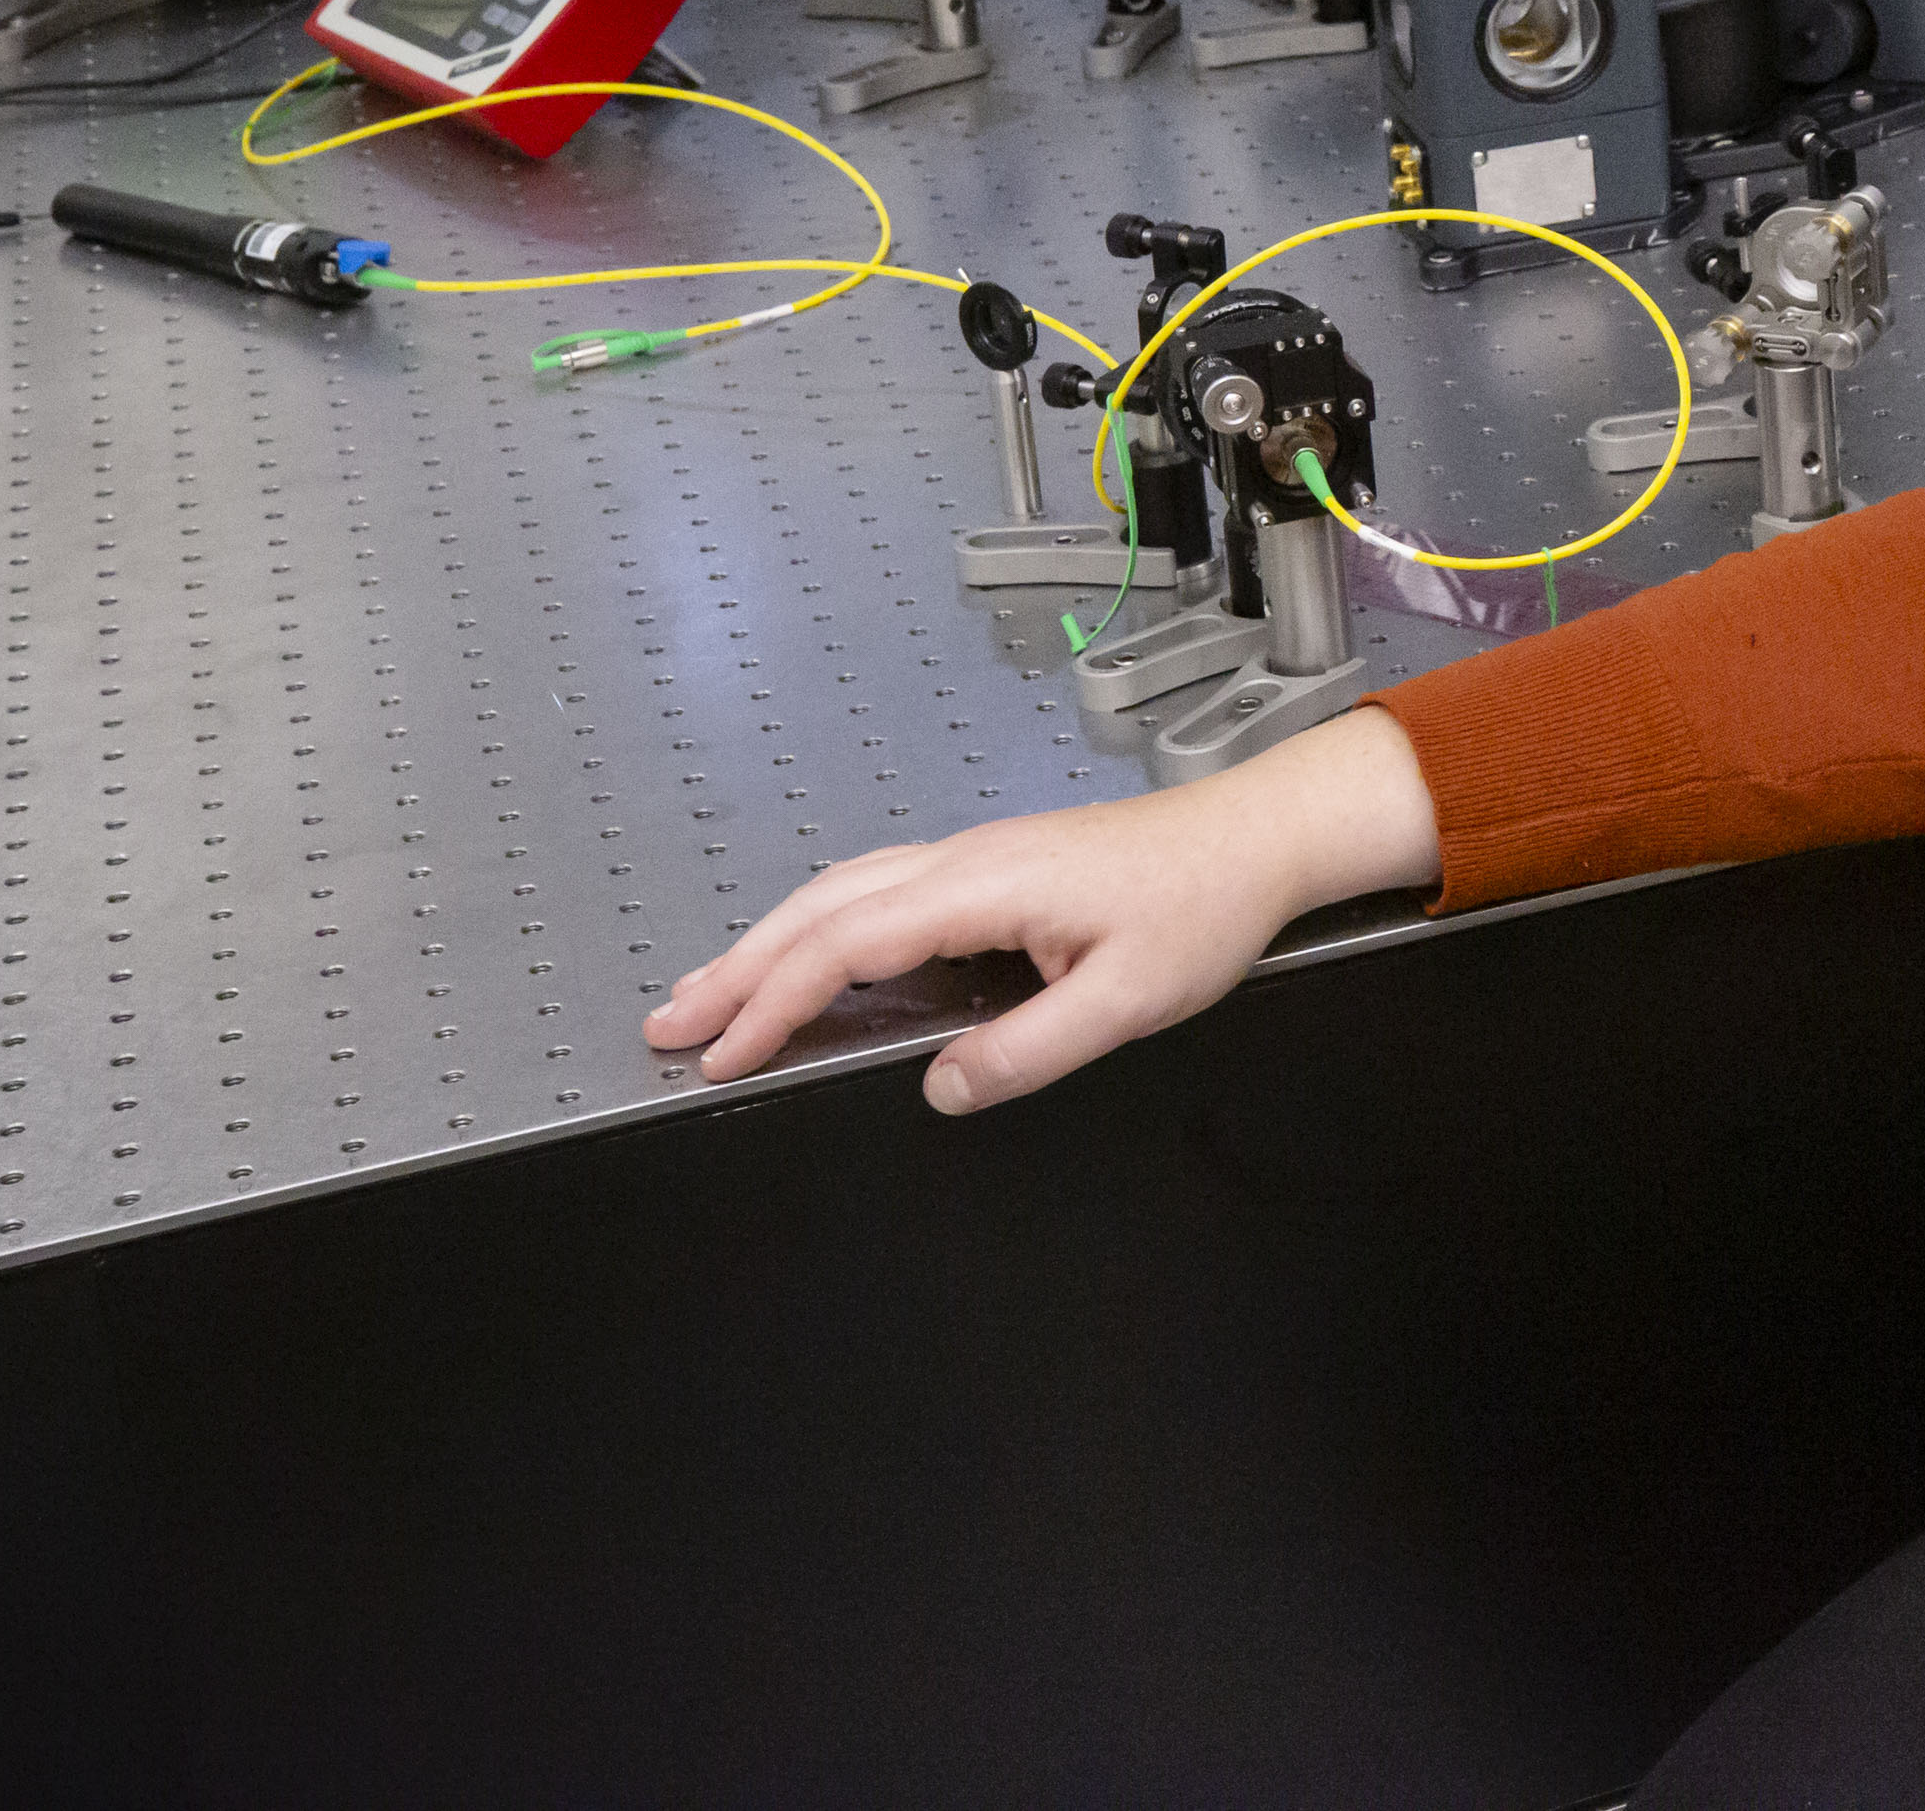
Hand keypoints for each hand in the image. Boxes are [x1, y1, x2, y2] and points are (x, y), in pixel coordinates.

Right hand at [643, 707, 1440, 1111]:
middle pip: (821, 909)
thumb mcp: (1130, 997)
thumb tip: (940, 1087)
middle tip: (668, 1026)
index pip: (848, 945)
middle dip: (738, 969)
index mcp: (985, 885)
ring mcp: (975, 857)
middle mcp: (965, 860)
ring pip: (842, 893)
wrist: (1256, 837)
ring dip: (768, 944)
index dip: (775, 1002)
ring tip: (710, 997)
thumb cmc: (1203, 908)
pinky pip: (878, 891)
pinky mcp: (993, 867)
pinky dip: (820, 928)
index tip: (722, 1055)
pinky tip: (808, 958)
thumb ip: (1031, 1050)